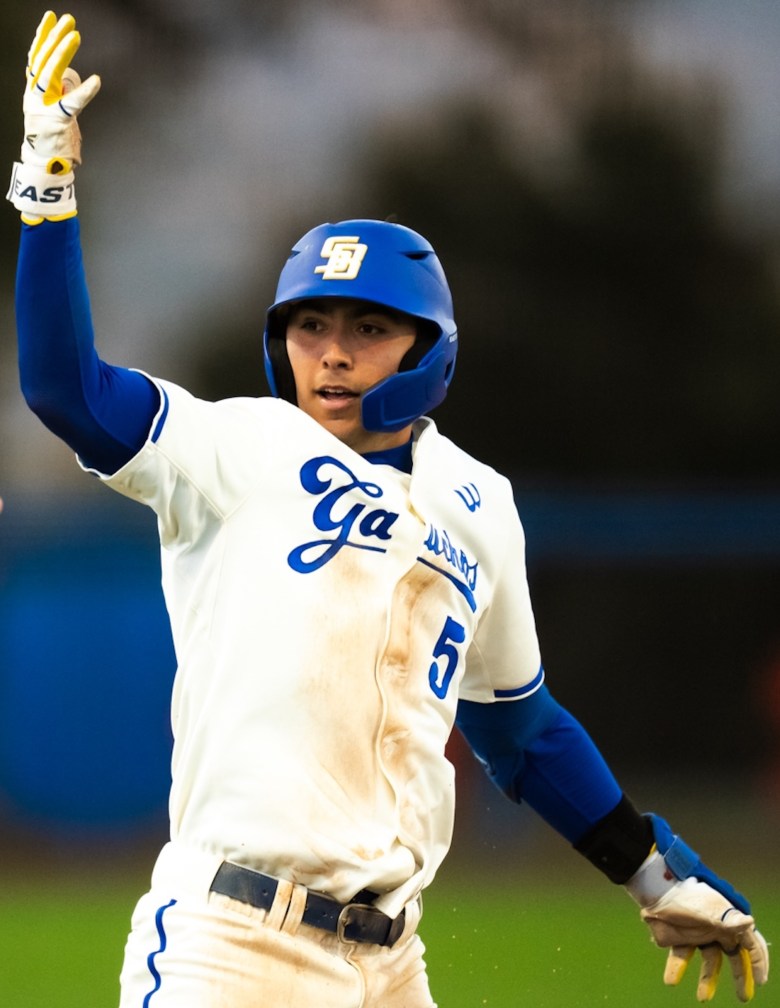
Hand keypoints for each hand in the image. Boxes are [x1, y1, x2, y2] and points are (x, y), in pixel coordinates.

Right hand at [7, 11, 100, 219]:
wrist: (48, 169)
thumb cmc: (54, 142)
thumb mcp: (54, 113)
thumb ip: (60, 95)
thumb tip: (72, 80)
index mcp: (33, 93)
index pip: (35, 58)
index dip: (42, 37)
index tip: (50, 17)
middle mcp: (34, 97)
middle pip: (42, 60)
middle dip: (54, 38)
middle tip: (68, 20)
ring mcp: (43, 109)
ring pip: (50, 73)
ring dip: (62, 52)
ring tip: (75, 35)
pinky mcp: (57, 122)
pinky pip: (72, 104)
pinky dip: (85, 92)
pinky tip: (97, 80)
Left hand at [641, 876, 768, 1001]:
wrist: (656, 889)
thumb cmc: (687, 895)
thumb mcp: (708, 909)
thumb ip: (729, 920)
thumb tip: (750, 922)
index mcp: (729, 921)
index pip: (750, 943)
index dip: (758, 962)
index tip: (760, 981)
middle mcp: (716, 929)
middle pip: (734, 956)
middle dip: (740, 976)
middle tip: (743, 997)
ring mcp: (699, 935)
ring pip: (710, 961)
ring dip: (707, 980)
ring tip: (702, 998)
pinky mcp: (680, 938)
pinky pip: (681, 958)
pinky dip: (677, 969)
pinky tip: (671, 980)